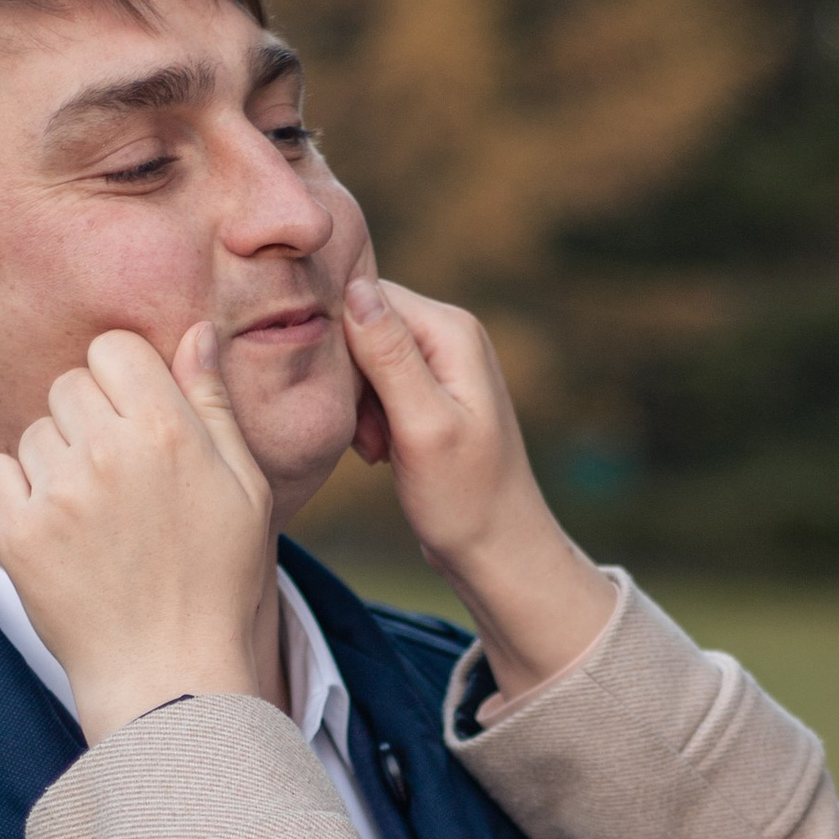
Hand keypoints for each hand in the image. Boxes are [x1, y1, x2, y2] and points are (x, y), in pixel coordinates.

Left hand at [0, 326, 275, 741]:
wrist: (169, 673)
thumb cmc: (216, 581)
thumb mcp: (242, 489)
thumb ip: (212, 405)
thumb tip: (194, 332)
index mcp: (169, 430)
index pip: (115, 349)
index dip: (123, 381)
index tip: (134, 421)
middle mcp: (109, 450)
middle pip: (69, 384)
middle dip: (87, 419)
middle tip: (116, 480)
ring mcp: (59, 491)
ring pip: (34, 432)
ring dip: (55, 462)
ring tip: (92, 518)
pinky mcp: (18, 531)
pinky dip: (15, 495)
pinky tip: (54, 531)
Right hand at [341, 276, 617, 701]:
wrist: (497, 550)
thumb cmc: (465, 499)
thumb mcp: (422, 425)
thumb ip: (389, 356)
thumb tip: (354, 287)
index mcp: (452, 329)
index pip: (368, 295)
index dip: (341, 342)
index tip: (347, 398)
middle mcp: (449, 334)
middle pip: (364, 324)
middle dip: (348, 377)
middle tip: (366, 434)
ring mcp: (440, 365)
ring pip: (363, 359)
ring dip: (356, 404)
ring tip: (375, 450)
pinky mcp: (428, 394)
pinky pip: (375, 385)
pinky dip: (367, 418)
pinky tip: (380, 452)